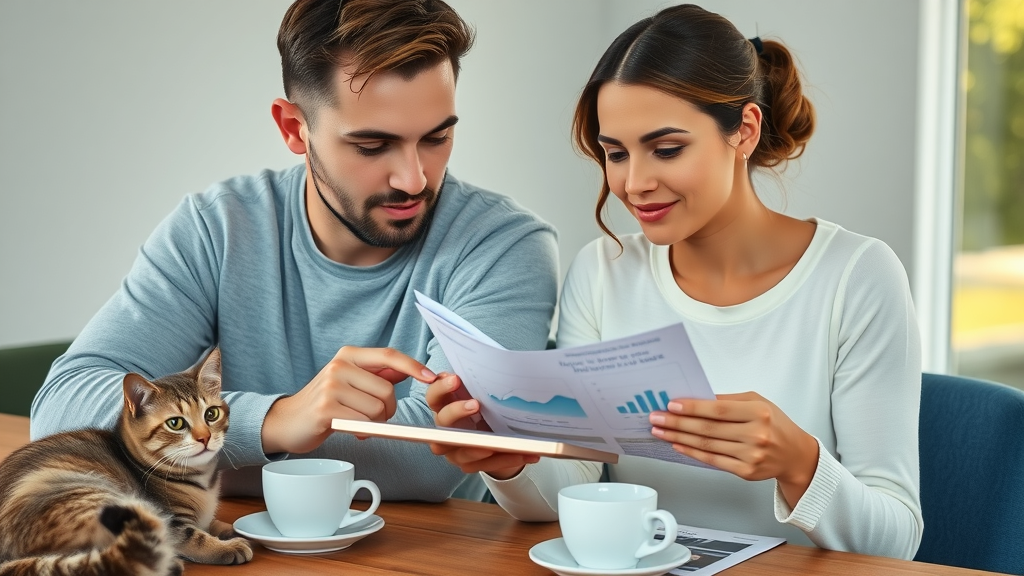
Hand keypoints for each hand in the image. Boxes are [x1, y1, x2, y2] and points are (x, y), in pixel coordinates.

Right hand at [261, 346, 436, 454]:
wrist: (288, 421)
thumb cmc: (326, 401)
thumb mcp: (351, 380)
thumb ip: (378, 374)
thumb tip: (409, 368)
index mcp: (349, 354)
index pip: (389, 355)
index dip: (413, 366)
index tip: (432, 377)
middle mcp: (339, 365)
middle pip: (387, 390)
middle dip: (387, 409)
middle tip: (372, 417)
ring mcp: (331, 386)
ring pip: (377, 409)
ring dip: (374, 422)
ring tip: (357, 422)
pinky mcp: (326, 409)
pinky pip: (363, 423)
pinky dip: (363, 431)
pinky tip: (350, 429)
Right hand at [425, 373, 538, 479]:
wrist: (490, 434)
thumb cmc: (483, 408)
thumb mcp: (479, 394)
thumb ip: (478, 383)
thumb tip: (492, 364)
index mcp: (443, 407)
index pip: (433, 396)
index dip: (441, 388)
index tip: (455, 378)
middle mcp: (444, 430)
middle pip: (443, 422)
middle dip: (457, 412)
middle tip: (476, 404)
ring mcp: (454, 450)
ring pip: (464, 450)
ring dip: (484, 445)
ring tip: (503, 440)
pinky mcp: (468, 465)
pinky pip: (488, 464)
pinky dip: (508, 459)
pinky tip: (528, 453)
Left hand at [649, 391, 818, 507]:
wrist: (795, 454)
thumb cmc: (775, 424)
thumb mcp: (757, 402)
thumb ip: (728, 400)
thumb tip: (695, 397)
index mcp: (759, 413)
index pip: (718, 410)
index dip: (692, 407)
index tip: (671, 404)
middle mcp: (756, 435)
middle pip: (708, 429)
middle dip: (677, 423)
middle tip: (657, 418)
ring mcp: (751, 455)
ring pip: (706, 445)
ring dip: (678, 437)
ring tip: (660, 431)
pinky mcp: (745, 471)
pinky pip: (712, 460)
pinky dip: (692, 452)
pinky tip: (677, 445)